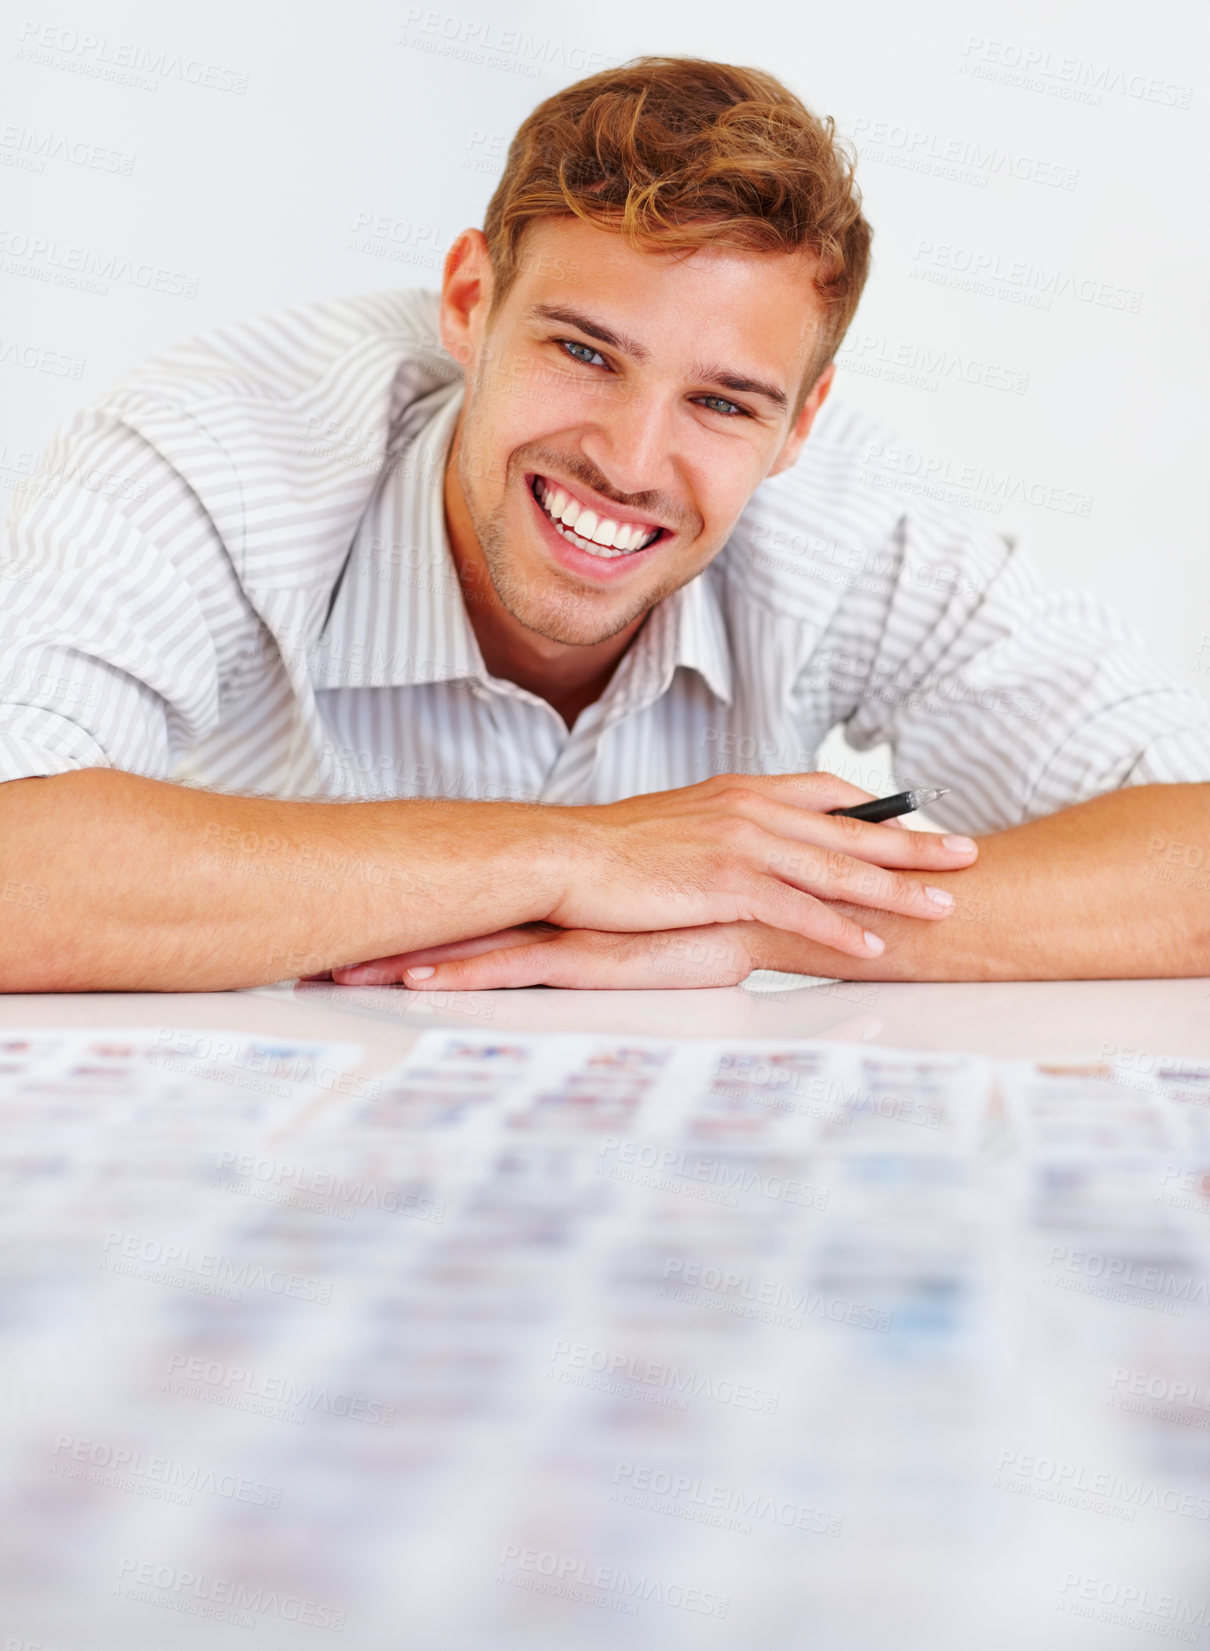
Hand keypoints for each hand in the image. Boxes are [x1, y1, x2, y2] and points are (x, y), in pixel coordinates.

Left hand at [324, 922, 758, 990]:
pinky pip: (518, 968)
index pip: (476, 913)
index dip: (413, 919)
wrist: (779, 910)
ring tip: (340, 977)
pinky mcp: (597, 954)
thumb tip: (588, 940)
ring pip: (470, 946)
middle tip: (311, 961)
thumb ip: (622, 930)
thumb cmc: (724, 918)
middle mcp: (554, 916)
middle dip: (383, 938)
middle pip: (453, 924)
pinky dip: (466, 975)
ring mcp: (571, 933)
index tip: (350, 933)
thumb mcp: (660, 931)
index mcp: (563, 910)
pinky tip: (422, 982)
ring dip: (404, 959)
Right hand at [538, 771, 975, 961]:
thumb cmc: (615, 849)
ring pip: (837, 871)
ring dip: (895, 891)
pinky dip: (840, 929)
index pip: (825, 792)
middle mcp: (751, 811)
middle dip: (913, 845)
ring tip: (942, 907)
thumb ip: (725, 826)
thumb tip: (749, 847)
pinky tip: (872, 946)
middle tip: (965, 854)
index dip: (874, 812)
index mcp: (742, 791)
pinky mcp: (726, 885)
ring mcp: (742, 846)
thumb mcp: (680, 821)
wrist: (568, 856)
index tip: (912, 822)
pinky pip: (798, 911)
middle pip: (850, 830)